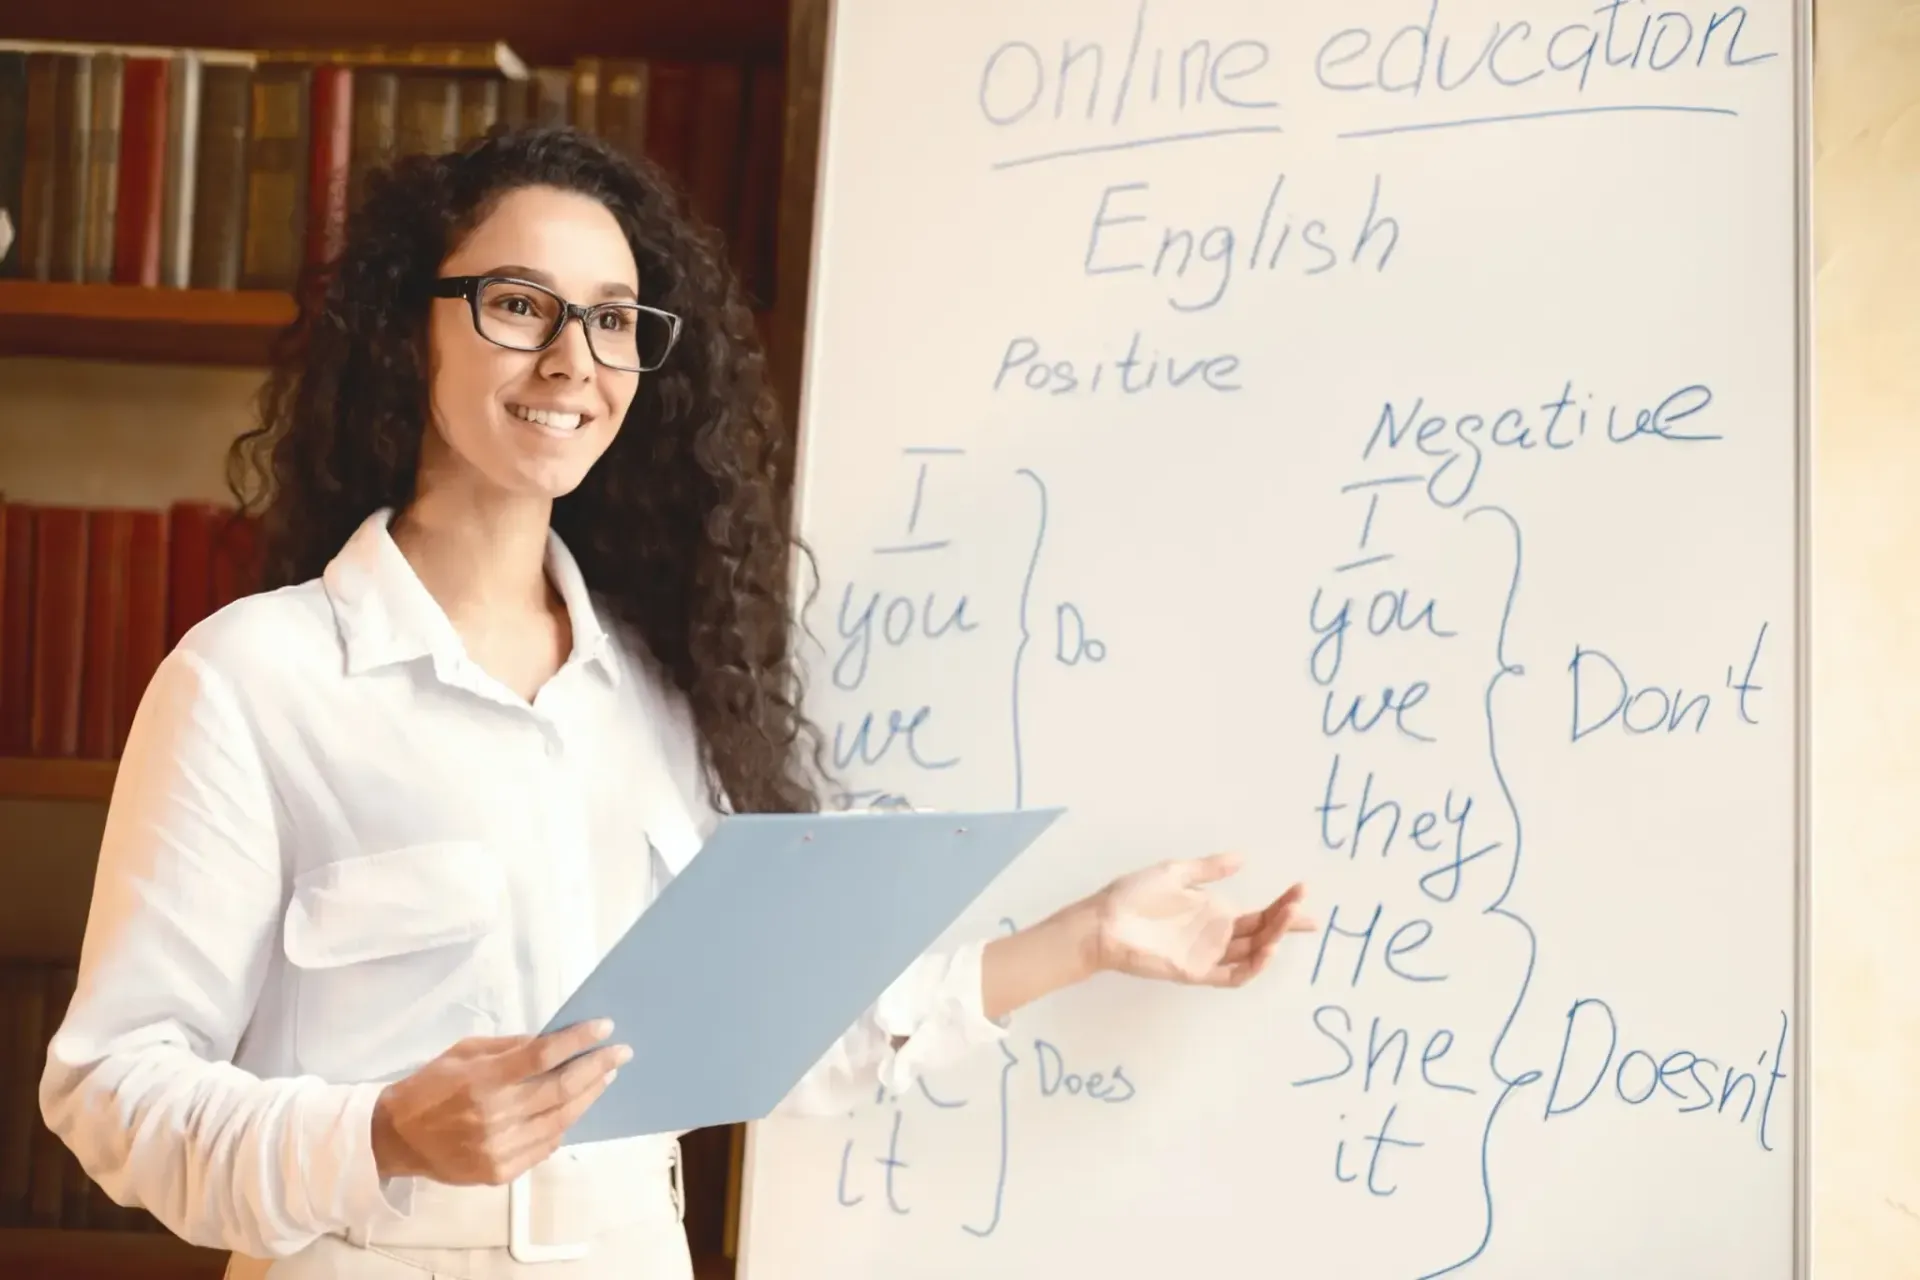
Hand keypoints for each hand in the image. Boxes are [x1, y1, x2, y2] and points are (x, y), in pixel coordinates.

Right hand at [370, 1020, 629, 1184]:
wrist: (396, 1138)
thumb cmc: (431, 1086)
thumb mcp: (464, 1051)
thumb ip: (510, 1047)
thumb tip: (554, 1040)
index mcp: (482, 1080)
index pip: (543, 1056)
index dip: (578, 1040)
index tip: (605, 1026)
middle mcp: (493, 1116)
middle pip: (561, 1089)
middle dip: (597, 1067)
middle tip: (620, 1052)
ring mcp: (498, 1148)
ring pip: (560, 1120)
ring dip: (588, 1096)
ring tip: (604, 1077)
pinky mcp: (499, 1172)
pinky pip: (545, 1147)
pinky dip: (563, 1125)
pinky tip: (573, 1109)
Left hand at [1087, 853, 1314, 986]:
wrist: (1103, 921)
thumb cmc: (1133, 896)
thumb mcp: (1175, 873)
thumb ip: (1209, 869)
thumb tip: (1243, 858)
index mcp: (1213, 913)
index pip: (1258, 914)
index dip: (1283, 907)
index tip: (1303, 892)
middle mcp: (1216, 935)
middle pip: (1261, 933)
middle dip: (1286, 922)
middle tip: (1305, 908)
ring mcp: (1207, 955)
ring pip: (1251, 954)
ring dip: (1273, 940)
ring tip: (1288, 920)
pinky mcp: (1195, 972)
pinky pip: (1230, 975)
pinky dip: (1251, 967)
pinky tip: (1266, 950)